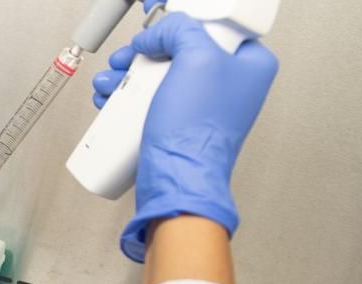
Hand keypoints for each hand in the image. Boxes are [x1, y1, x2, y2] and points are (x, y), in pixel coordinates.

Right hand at [92, 12, 278, 261]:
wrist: (177, 181)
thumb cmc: (195, 131)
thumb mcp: (196, 58)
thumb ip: (181, 29)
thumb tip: (159, 32)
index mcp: (251, 64)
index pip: (214, 25)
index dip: (179, 24)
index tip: (154, 29)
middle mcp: (232, 85)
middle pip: (181, 50)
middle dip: (143, 53)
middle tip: (127, 57)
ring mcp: (205, 108)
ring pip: (160, 76)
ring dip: (128, 75)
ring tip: (110, 81)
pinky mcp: (181, 126)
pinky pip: (152, 101)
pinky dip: (129, 96)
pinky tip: (111, 97)